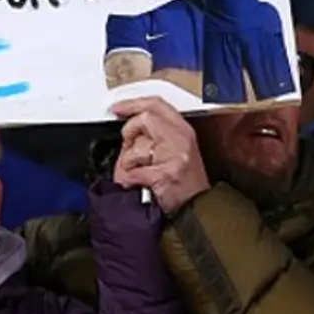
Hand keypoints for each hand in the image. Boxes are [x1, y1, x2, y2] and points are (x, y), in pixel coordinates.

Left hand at [110, 97, 209, 213]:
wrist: (196, 210)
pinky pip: (134, 171)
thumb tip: (129, 130)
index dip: (133, 103)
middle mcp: (182, 139)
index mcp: (183, 131)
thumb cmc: (183, 184)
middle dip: (130, 131)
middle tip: (128, 145)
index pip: (156, 104)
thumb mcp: (174, 150)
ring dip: (129, 162)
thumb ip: (154, 135)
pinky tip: (137, 183)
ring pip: (138, 146)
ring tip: (138, 172)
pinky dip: (129, 179)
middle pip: (145, 118)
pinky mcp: (166, 174)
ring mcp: (175, 156)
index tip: (117, 108)